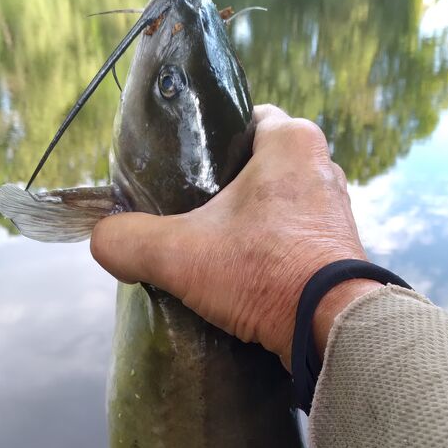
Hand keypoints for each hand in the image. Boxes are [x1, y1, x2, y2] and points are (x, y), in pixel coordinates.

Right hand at [91, 104, 379, 367]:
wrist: (330, 329)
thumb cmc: (262, 272)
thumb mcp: (178, 254)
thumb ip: (128, 241)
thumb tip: (103, 242)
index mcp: (292, 140)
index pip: (244, 119)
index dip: (209, 142)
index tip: (184, 173)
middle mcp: (323, 166)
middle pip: (259, 165)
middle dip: (228, 189)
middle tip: (192, 216)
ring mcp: (339, 210)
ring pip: (280, 204)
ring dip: (252, 224)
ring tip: (216, 251)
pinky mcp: (343, 250)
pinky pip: (298, 238)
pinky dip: (274, 252)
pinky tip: (248, 275)